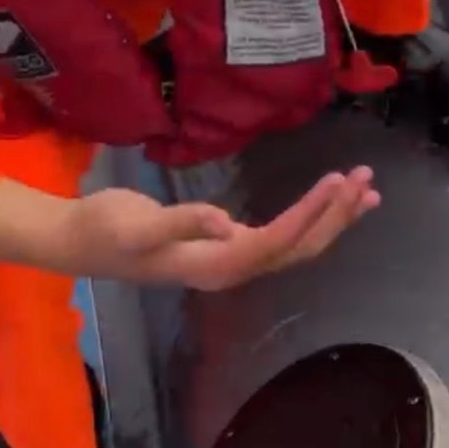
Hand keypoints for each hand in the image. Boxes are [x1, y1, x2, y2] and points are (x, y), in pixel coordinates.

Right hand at [53, 167, 380, 290]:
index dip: (312, 213)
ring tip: (368, 188)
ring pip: (299, 244)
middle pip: (301, 247)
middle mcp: (235, 269)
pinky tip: (332, 200)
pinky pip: (286, 237)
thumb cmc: (106, 230)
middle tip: (367, 178)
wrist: (80, 241)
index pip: (279, 240)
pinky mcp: (231, 248)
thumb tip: (224, 223)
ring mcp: (234, 261)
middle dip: (337, 215)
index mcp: (218, 265)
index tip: (339, 181)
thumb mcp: (137, 225)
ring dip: (334, 217)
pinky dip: (315, 218)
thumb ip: (181, 223)